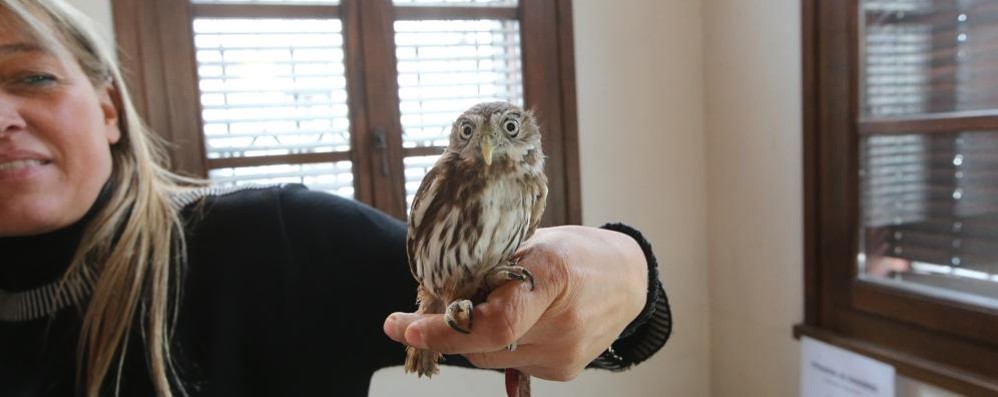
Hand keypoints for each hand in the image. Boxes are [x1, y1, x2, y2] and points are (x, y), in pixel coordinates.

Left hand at [383, 225, 647, 380]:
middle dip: (449, 329)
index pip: (492, 322)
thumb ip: (492, 264)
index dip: (444, 330)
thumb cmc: (576, 252)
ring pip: (490, 358)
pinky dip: (500, 345)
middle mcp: (561, 323)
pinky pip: (510, 364)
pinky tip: (516, 322)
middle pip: (481, 343)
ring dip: (475, 337)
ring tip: (490, 306)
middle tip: (428, 310)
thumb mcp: (535, 241)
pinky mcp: (564, 371)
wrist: (629, 280)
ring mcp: (565, 354)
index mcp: (553, 276)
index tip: (404, 326)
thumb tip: (437, 285)